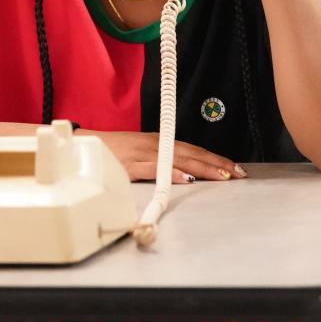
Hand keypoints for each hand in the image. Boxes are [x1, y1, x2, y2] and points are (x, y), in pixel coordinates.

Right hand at [85, 130, 246, 182]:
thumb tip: (184, 173)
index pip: (193, 149)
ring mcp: (142, 155)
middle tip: (238, 173)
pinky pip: (153, 170)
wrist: (82, 145)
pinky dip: (170, 173)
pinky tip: (185, 179)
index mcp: (158, 142)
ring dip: (201, 169)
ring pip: (178, 161)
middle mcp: (154, 145)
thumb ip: (160, 160)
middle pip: (191, 154)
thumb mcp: (140, 152)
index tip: (234, 167)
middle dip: (216, 164)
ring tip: (222, 176)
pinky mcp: (128, 166)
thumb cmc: (111, 151)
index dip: (214, 158)